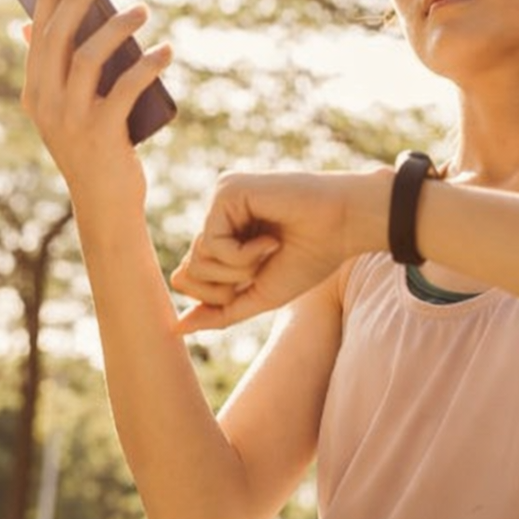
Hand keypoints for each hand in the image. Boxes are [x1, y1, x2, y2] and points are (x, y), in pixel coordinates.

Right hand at [20, 0, 171, 215]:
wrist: (106, 204)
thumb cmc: (93, 151)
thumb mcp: (65, 112)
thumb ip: (54, 73)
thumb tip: (33, 28)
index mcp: (34, 92)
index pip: (38, 33)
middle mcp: (46, 102)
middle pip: (60, 36)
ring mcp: (72, 117)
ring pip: (90, 56)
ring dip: (118, 27)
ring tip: (143, 10)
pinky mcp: (102, 132)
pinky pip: (127, 87)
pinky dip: (148, 65)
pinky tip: (166, 51)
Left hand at [171, 169, 388, 332]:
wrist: (344, 227)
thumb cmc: (312, 258)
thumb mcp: (261, 295)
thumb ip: (219, 312)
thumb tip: (174, 328)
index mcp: (227, 234)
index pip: (190, 275)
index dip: (218, 293)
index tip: (257, 278)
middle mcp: (219, 214)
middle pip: (190, 269)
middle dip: (228, 284)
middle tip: (264, 267)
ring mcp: (222, 199)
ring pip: (199, 257)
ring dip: (239, 268)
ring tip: (271, 250)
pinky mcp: (227, 190)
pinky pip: (211, 241)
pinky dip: (242, 254)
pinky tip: (270, 240)